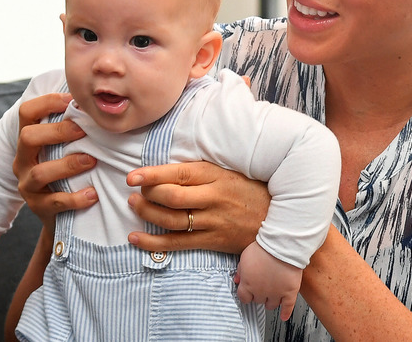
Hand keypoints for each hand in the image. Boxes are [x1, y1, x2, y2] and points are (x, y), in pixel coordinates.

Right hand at [12, 92, 97, 227]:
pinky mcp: (38, 207)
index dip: (47, 102)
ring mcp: (27, 185)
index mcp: (28, 140)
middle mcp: (22, 160)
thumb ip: (72, 127)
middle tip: (83, 130)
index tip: (71, 100)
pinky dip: (75, 198)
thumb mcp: (62, 148)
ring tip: (91, 161)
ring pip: (39, 172)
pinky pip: (54, 202)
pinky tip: (93, 194)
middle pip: (27, 137)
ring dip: (68, 165)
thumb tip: (96, 100)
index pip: (27, 112)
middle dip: (56, 131)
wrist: (59, 217)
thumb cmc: (66, 173)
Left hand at [125, 161, 269, 253]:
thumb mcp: (228, 171)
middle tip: (134, 192)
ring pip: (171, 220)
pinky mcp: (212, 241)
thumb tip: (166, 168)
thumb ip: (200, 171)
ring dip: (147, 214)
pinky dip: (153, 242)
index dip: (152, 175)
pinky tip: (135, 238)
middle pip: (172, 197)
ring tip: (133, 206)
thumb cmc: (249, 190)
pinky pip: (177, 244)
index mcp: (216, 176)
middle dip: (147, 195)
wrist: (279, 219)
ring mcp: (213, 222)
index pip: (178, 173)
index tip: (133, 177)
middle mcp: (213, 198)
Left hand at [235, 241, 301, 320]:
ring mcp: (276, 293)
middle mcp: (261, 292)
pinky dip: (286, 313)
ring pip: (271, 305)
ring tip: (271, 297)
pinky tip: (284, 316)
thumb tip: (237, 280)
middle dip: (258, 295)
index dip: (246, 295)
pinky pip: (288, 307)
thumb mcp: (244, 257)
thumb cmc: (263, 249)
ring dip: (270, 302)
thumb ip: (240, 271)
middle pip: (258, 301)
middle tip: (261, 289)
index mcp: (248, 284)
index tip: (248, 294)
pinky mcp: (289, 292)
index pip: (244, 298)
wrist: (281, 246)